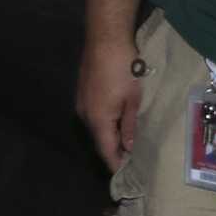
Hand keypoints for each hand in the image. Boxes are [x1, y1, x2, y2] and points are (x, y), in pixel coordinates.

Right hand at [76, 37, 143, 169]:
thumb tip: (129, 148)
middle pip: (100, 140)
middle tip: (134, 160)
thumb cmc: (124, 68)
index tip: (128, 177)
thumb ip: (130, 125)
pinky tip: (118, 119)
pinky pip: (95, 114)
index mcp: (98, 120)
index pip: (106, 151)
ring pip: (97, 127)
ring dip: (110, 135)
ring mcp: (81, 101)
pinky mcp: (83, 91)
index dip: (116, 165)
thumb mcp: (133, 99)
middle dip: (115, 151)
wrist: (105, 37)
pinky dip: (106, 122)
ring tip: (129, 141)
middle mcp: (85, 114)